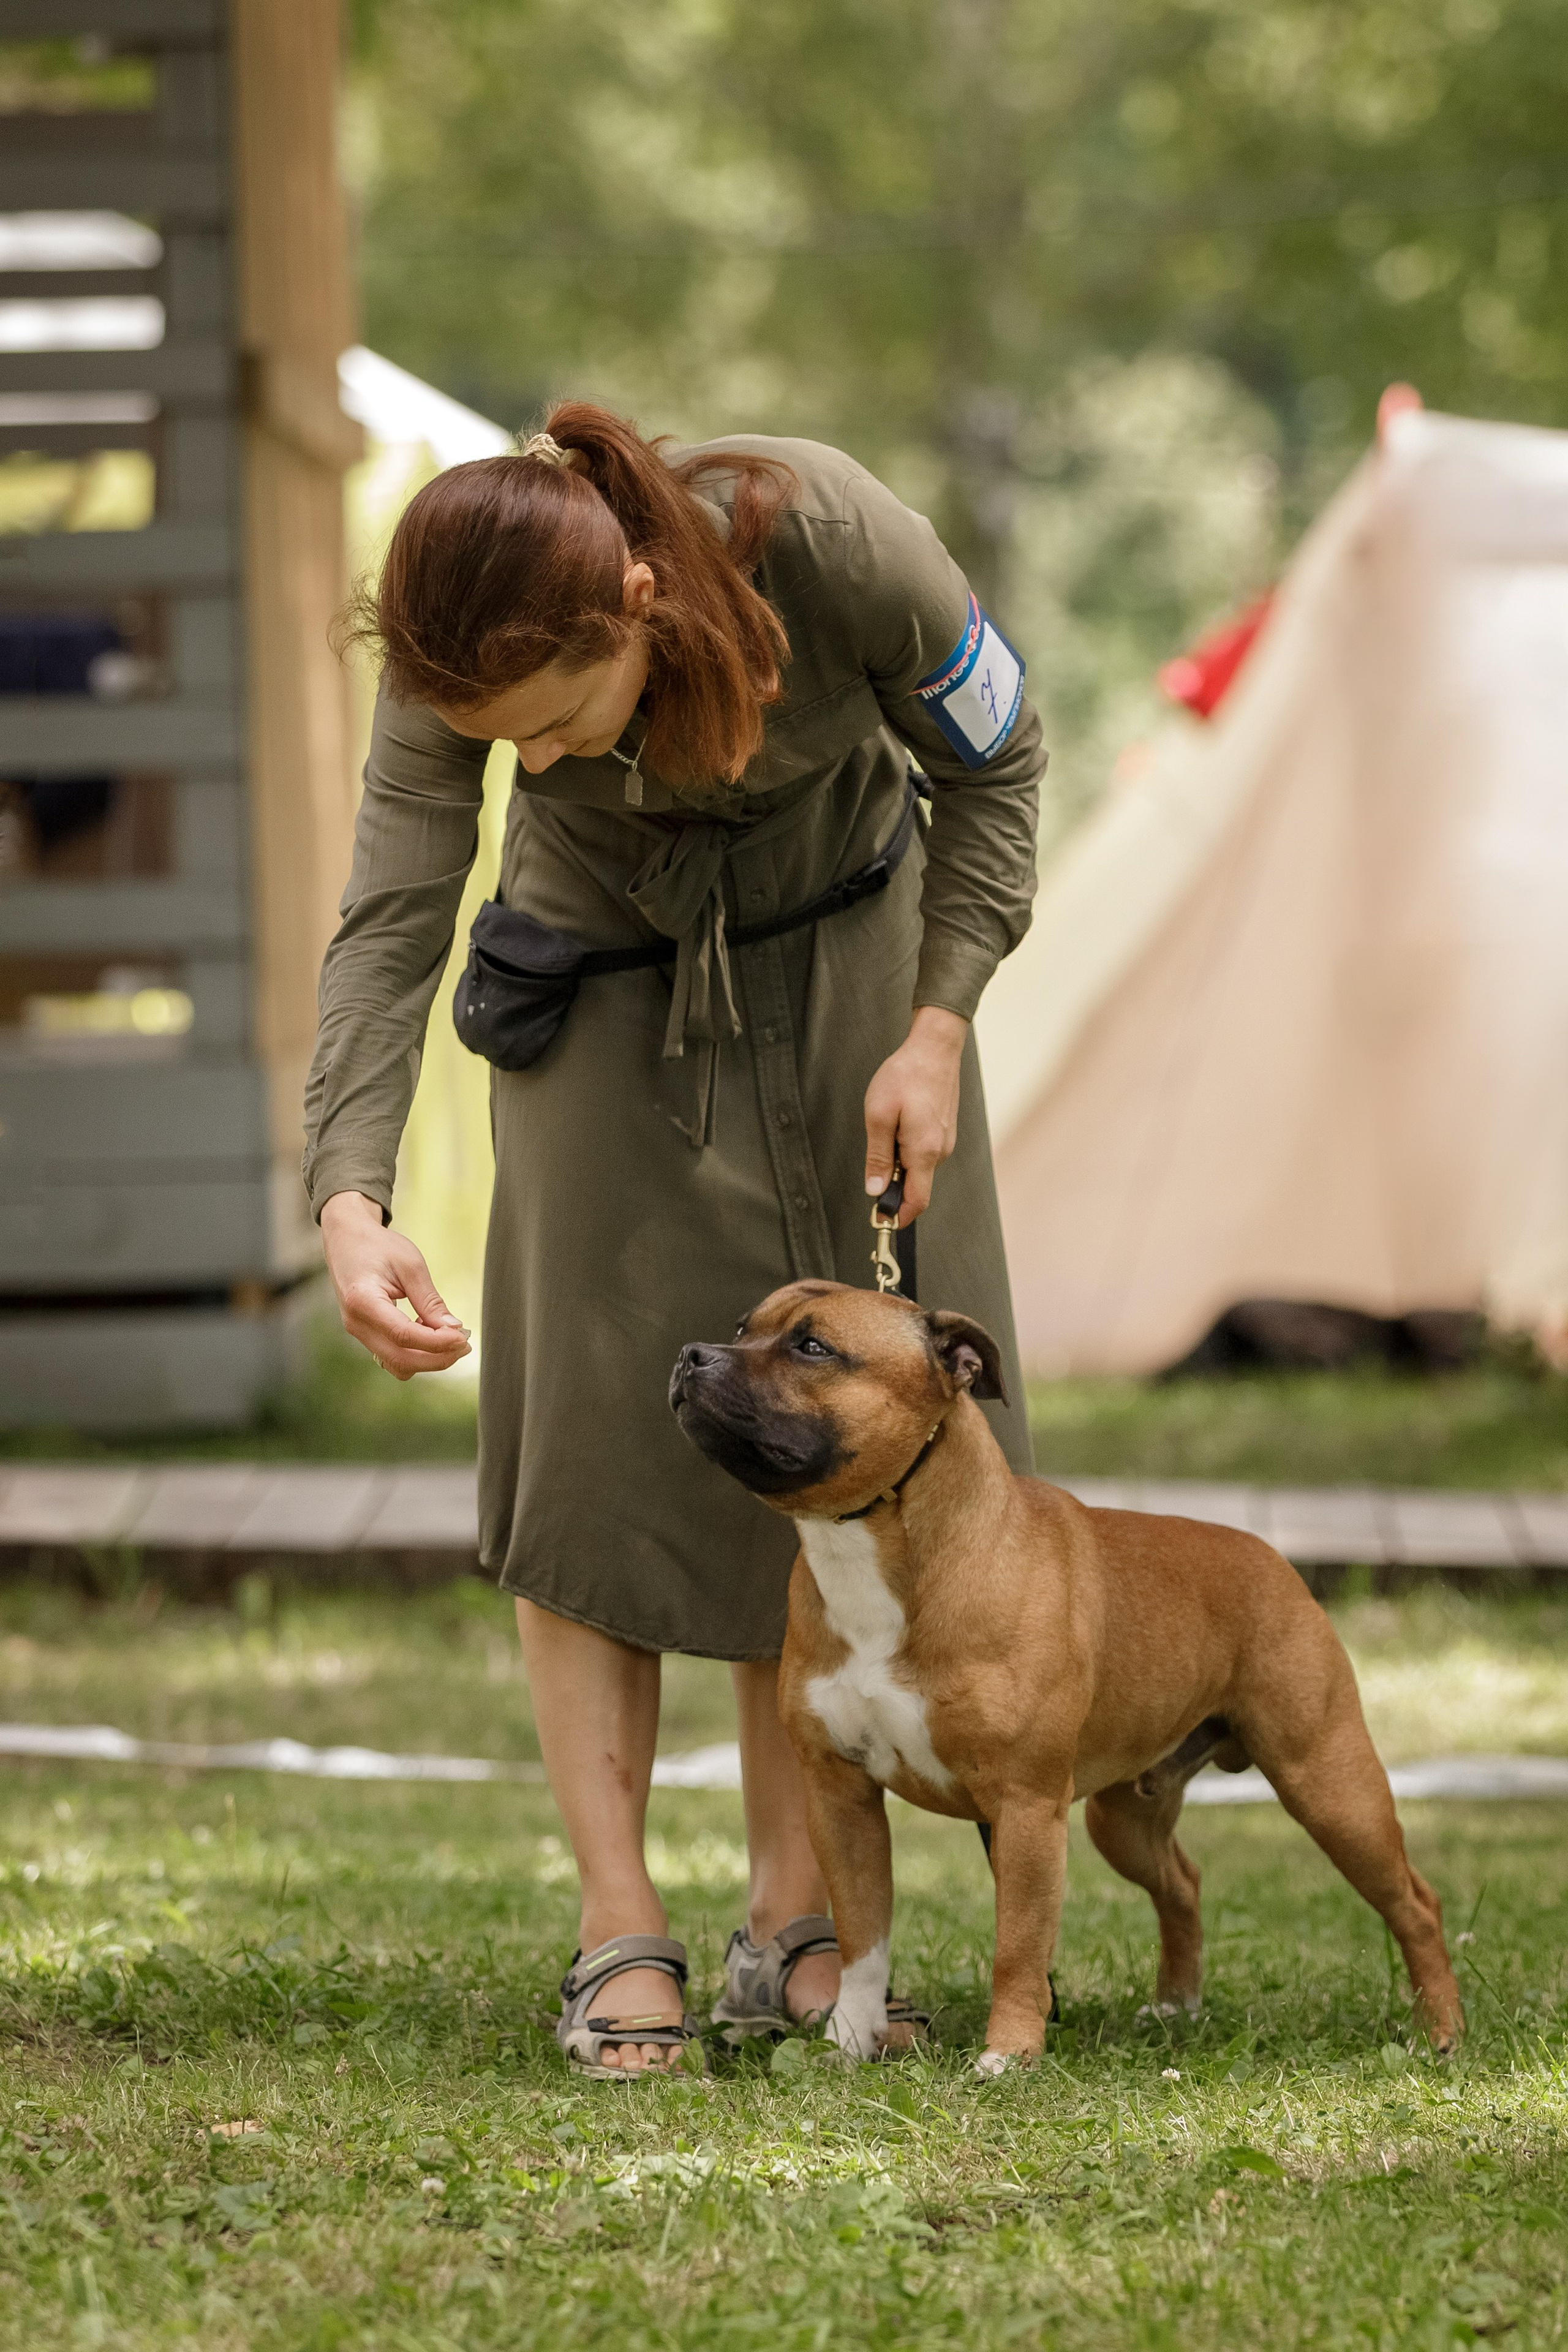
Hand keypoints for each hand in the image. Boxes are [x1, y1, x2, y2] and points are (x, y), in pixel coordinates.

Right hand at [320, 1192, 471, 1378]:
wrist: (347, 1240)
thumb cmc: (378, 1246)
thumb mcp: (410, 1265)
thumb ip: (430, 1300)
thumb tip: (454, 1329)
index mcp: (363, 1300)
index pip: (403, 1335)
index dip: (436, 1342)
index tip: (463, 1337)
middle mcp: (356, 1323)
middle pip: (400, 1360)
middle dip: (437, 1358)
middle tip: (464, 1344)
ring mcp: (358, 1332)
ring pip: (396, 1364)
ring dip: (428, 1359)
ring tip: (451, 1338)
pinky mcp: (365, 1334)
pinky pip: (392, 1356)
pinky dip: (416, 1353)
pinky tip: (431, 1332)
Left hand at [863, 1006, 967, 1224]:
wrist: (934, 1048)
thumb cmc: (904, 1076)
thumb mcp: (878, 1116)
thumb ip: (878, 1157)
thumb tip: (876, 1191)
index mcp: (924, 1152)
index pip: (917, 1201)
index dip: (898, 1216)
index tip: (879, 1219)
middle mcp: (940, 1151)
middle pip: (916, 1185)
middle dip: (894, 1182)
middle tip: (873, 1159)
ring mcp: (945, 1141)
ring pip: (919, 1167)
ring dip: (899, 1160)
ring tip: (886, 1126)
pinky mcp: (944, 1130)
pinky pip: (924, 1151)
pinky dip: (907, 1147)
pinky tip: (899, 1120)